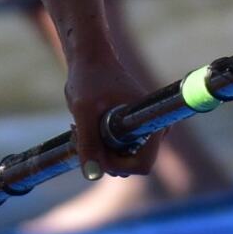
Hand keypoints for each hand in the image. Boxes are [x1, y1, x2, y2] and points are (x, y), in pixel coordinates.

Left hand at [63, 47, 157, 179]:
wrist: (89, 58)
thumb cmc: (89, 78)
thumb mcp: (83, 110)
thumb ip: (88, 142)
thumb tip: (92, 175)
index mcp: (151, 123)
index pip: (142, 166)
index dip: (116, 165)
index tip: (93, 147)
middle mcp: (153, 129)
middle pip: (129, 165)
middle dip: (102, 155)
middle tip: (80, 131)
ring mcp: (142, 130)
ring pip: (119, 158)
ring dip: (97, 149)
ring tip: (80, 126)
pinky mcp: (131, 130)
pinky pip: (115, 150)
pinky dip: (97, 143)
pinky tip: (84, 125)